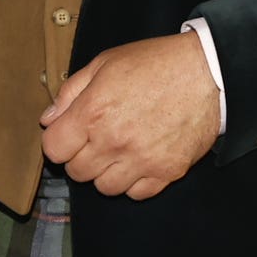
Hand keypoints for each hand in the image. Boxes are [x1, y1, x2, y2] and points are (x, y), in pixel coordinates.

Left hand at [40, 31, 221, 199]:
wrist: (208, 72)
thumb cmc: (155, 63)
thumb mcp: (104, 64)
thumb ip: (70, 93)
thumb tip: (48, 120)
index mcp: (93, 112)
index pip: (54, 150)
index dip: (59, 141)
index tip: (69, 134)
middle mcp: (114, 141)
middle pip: (77, 172)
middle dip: (81, 156)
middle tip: (97, 139)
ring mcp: (142, 160)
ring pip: (105, 187)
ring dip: (106, 172)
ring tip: (119, 150)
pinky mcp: (167, 171)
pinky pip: (137, 193)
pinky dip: (134, 182)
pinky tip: (139, 160)